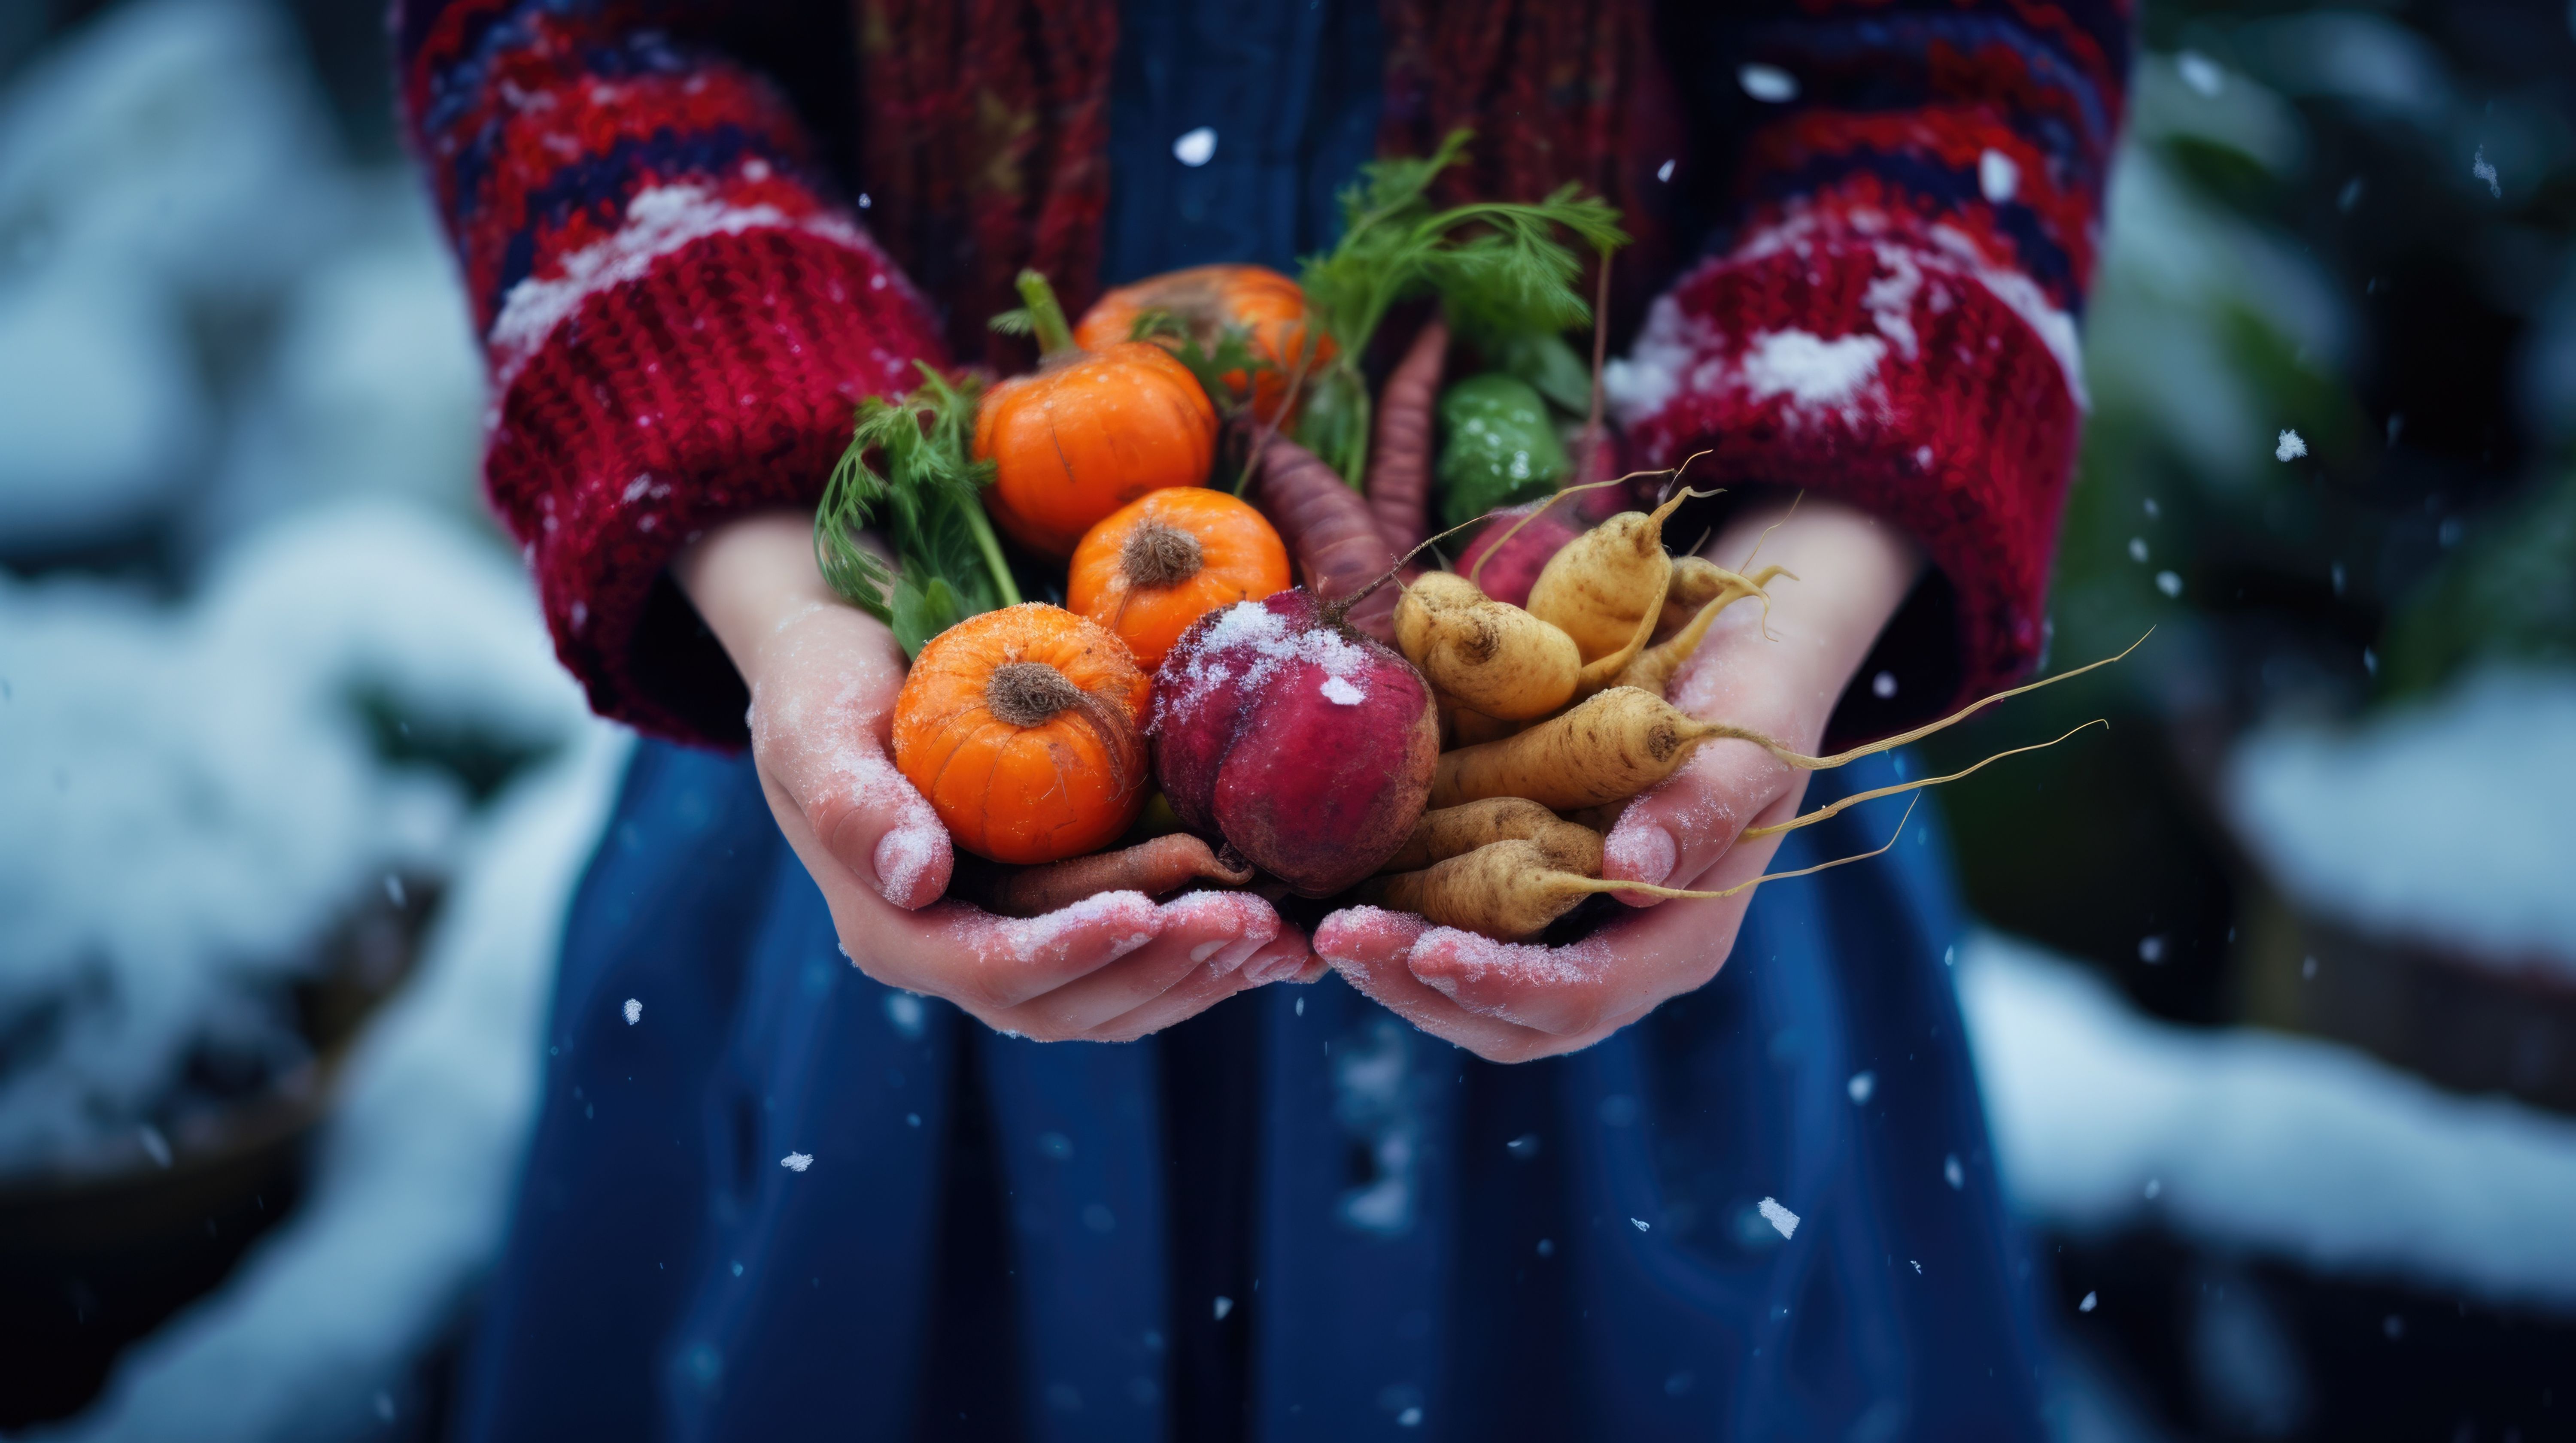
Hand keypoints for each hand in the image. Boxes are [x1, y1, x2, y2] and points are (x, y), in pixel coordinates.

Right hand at [676, 511, 1305, 1041]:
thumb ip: (856, 803)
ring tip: (1282, 933)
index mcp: (895, 929)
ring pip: (1119, 998)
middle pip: (1072, 1001)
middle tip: (1252, 920)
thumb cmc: (824, 685)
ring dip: (1204, 973)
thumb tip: (917, 878)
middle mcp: (957, 955)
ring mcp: (1014, 944)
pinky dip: (1212, 958)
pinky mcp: (1063, 920)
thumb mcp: (817, 725)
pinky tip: (1283, 937)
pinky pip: (1143, 964)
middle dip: (1165, 964)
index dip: (1071, 951)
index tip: (1144, 911)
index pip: (992, 969)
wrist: (849, 670)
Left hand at [1317, 498, 1923, 1061]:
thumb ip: (1701, 806)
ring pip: (1470, 990)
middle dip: (1418, 987)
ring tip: (1319, 924)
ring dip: (1391, 966)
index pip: (1582, 994)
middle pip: (1511, 1020)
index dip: (1503, 985)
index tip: (1427, 949)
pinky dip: (1395, 919)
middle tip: (1334, 936)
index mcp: (1679, 938)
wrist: (1738, 652)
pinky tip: (1333, 888)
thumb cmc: (1753, 691)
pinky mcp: (1524, 891)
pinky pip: (1455, 929)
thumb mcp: (1743, 739)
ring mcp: (1567, 928)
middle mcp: (1619, 951)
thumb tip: (1637, 870)